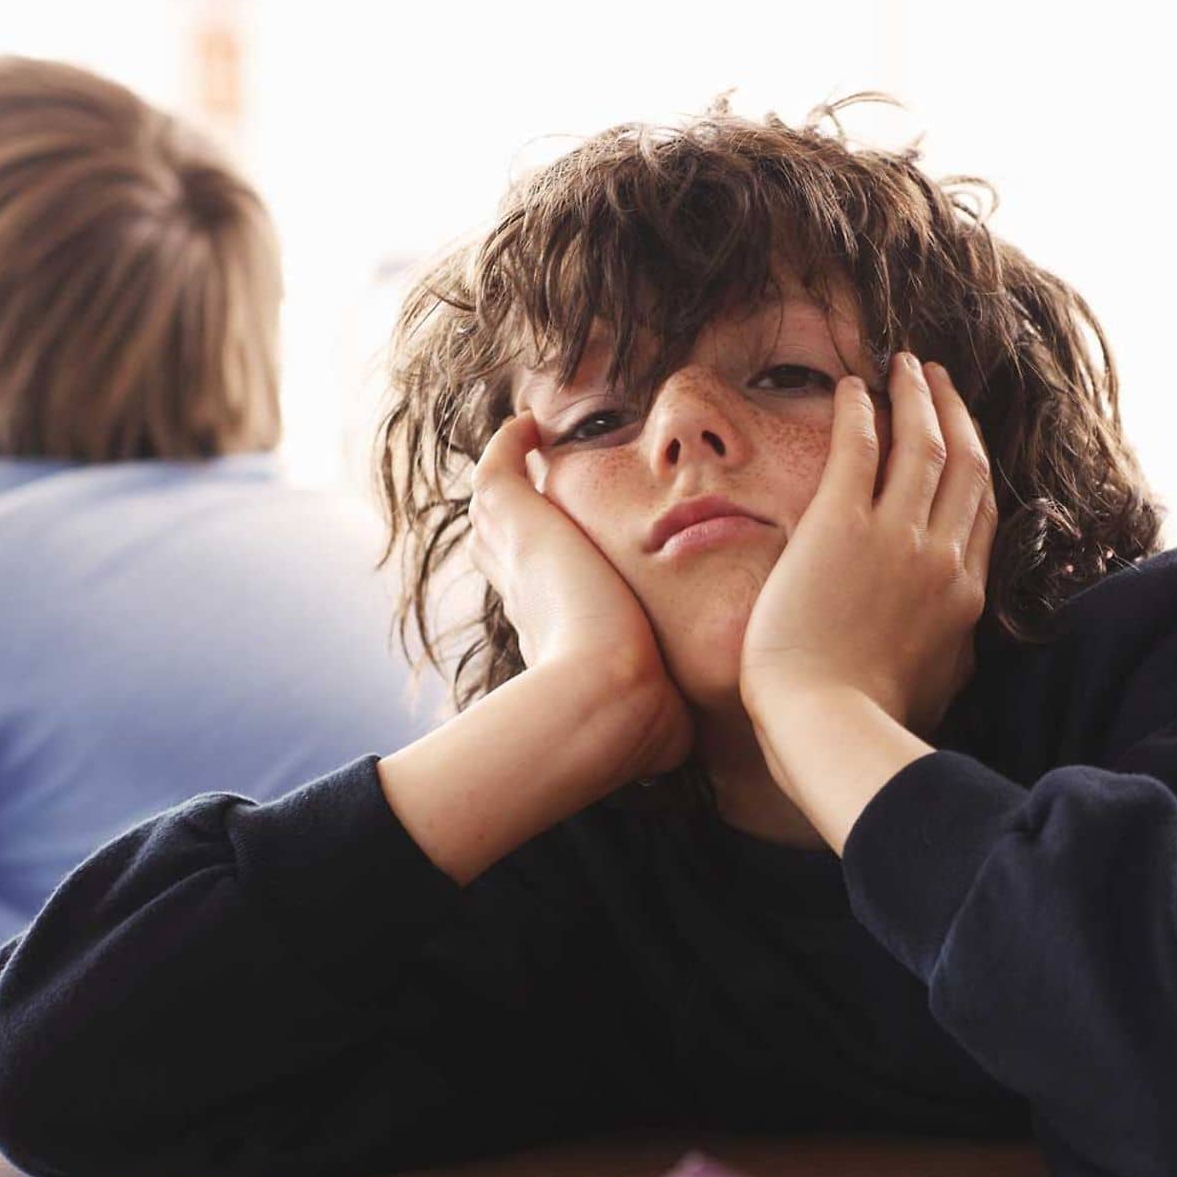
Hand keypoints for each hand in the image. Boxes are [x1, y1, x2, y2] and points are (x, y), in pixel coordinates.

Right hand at [468, 409, 692, 777]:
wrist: (610, 700)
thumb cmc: (638, 719)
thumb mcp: (657, 721)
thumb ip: (669, 725)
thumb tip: (681, 753)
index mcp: (553, 633)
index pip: (535, 595)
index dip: (538, 576)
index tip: (555, 563)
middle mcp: (524, 593)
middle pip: (502, 546)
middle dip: (511, 521)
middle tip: (526, 487)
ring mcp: (516, 556)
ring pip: (495, 507)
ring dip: (507, 476)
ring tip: (526, 443)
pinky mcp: (520, 522)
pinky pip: (499, 469)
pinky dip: (510, 444)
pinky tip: (531, 423)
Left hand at [740, 354, 995, 744]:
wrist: (830, 729)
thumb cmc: (869, 726)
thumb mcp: (937, 689)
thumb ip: (950, 653)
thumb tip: (953, 643)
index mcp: (966, 599)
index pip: (982, 512)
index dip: (974, 464)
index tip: (964, 436)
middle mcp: (942, 558)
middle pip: (964, 465)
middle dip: (954, 414)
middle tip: (939, 380)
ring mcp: (895, 538)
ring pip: (923, 445)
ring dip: (916, 397)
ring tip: (905, 366)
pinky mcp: (840, 526)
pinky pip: (859, 448)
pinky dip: (862, 410)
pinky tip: (855, 386)